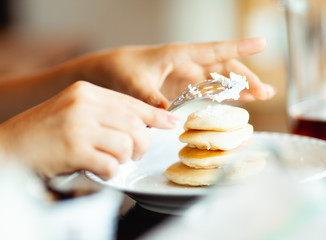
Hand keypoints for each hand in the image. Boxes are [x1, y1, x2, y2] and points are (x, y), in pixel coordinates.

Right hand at [0, 81, 178, 178]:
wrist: (9, 146)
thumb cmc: (44, 132)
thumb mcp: (75, 112)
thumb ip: (106, 114)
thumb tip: (141, 125)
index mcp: (86, 92)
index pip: (131, 103)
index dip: (155, 115)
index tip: (170, 123)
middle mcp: (84, 104)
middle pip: (135, 125)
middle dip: (142, 144)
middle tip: (136, 153)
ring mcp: (78, 126)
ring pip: (126, 144)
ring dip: (124, 158)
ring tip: (112, 160)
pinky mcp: (73, 149)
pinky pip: (110, 164)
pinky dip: (109, 171)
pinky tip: (97, 168)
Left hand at [78, 38, 275, 108]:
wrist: (106, 72)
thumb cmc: (119, 69)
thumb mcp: (134, 83)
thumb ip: (151, 98)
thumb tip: (169, 116)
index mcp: (178, 55)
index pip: (214, 50)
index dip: (239, 48)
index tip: (262, 43)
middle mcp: (186, 64)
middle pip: (223, 68)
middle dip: (246, 78)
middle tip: (267, 92)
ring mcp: (186, 76)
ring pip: (219, 80)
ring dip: (239, 88)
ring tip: (261, 96)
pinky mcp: (182, 88)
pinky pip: (208, 91)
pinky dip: (223, 97)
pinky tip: (237, 102)